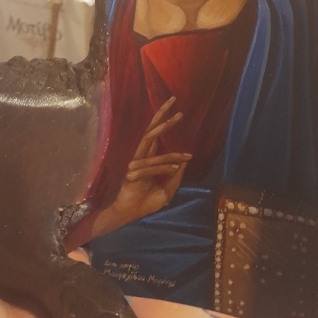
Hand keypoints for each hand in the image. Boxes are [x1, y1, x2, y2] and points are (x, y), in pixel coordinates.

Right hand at [91, 97, 190, 235]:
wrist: (131, 215)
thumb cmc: (146, 202)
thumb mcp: (167, 190)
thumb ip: (175, 177)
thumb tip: (185, 162)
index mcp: (147, 157)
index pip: (155, 134)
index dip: (164, 121)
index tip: (179, 112)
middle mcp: (140, 157)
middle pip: (150, 131)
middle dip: (162, 116)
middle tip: (173, 102)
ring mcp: (135, 164)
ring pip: (153, 150)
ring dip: (171, 153)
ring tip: (186, 155)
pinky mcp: (132, 175)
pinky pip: (151, 168)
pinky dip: (164, 168)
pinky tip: (176, 168)